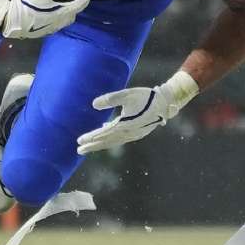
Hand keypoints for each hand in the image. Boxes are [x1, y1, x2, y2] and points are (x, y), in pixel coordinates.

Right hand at [0, 0, 89, 38]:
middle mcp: (58, 23)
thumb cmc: (26, 7)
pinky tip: (45, 11)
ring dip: (63, 13)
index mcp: (62, 13)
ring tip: (59, 4)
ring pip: (62, 21)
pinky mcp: (39, 31)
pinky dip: (53, 17)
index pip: (80, 5)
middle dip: (74, 7)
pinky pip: (52, 23)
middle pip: (71, 16)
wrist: (10, 21)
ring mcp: (48, 29)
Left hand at [76, 71, 198, 154]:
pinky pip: (119, 140)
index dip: (91, 137)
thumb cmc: (146, 96)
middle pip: (107, 142)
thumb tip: (93, 104)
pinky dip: (109, 141)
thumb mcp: (127, 94)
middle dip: (92, 146)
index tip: (80, 140)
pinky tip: (102, 136)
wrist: (165, 103)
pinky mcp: (136, 134)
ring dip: (99, 145)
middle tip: (78, 150)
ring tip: (86, 148)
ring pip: (113, 142)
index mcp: (126, 125)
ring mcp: (133, 135)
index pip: (104, 133)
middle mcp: (129, 133)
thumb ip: (111, 99)